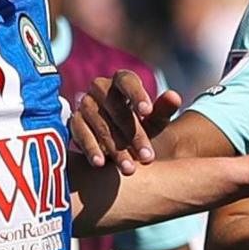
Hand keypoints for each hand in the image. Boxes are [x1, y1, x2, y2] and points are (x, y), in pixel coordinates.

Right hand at [69, 69, 183, 175]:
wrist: (120, 146)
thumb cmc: (140, 129)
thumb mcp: (154, 121)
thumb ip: (163, 110)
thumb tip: (175, 97)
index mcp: (121, 81)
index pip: (127, 81)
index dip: (136, 94)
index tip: (147, 112)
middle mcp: (100, 88)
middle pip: (115, 107)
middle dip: (133, 134)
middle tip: (147, 157)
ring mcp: (84, 104)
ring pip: (99, 124)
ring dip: (115, 148)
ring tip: (130, 168)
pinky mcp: (73, 122)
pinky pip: (80, 134)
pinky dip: (91, 149)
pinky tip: (100, 163)